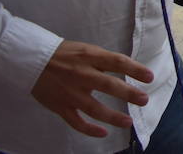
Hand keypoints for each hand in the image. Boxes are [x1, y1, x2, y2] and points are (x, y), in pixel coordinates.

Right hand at [30, 40, 152, 137]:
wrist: (32, 60)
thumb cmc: (63, 54)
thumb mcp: (85, 49)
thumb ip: (102, 60)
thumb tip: (125, 69)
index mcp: (89, 57)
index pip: (117, 62)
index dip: (135, 69)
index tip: (150, 77)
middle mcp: (81, 75)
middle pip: (109, 85)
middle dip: (129, 94)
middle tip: (144, 100)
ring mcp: (70, 93)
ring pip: (94, 108)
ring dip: (113, 117)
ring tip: (128, 122)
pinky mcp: (60, 106)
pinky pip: (76, 122)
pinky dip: (89, 129)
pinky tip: (103, 133)